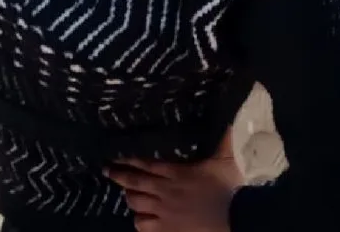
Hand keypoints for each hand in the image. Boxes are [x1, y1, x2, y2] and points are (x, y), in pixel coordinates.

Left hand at [104, 128, 242, 231]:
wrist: (233, 217)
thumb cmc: (228, 188)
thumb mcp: (225, 159)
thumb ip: (224, 139)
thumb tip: (230, 118)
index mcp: (176, 172)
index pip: (146, 164)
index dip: (129, 160)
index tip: (116, 156)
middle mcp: (165, 191)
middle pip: (136, 182)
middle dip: (119, 176)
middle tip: (106, 171)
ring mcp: (164, 212)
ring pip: (136, 204)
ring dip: (130, 199)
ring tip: (127, 194)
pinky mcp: (167, 230)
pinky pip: (144, 226)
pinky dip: (139, 222)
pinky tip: (139, 219)